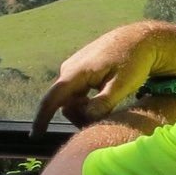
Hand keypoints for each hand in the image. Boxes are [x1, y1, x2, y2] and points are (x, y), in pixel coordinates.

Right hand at [31, 23, 161, 135]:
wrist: (140, 38)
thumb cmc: (133, 61)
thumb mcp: (123, 84)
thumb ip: (103, 103)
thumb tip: (86, 117)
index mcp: (75, 72)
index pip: (52, 99)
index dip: (42, 118)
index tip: (35, 136)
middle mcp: (69, 69)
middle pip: (63, 102)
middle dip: (77, 116)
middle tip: (101, 122)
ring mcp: (74, 67)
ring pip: (71, 97)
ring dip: (83, 108)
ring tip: (107, 108)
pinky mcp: (81, 68)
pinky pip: (76, 91)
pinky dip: (86, 101)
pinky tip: (104, 99)